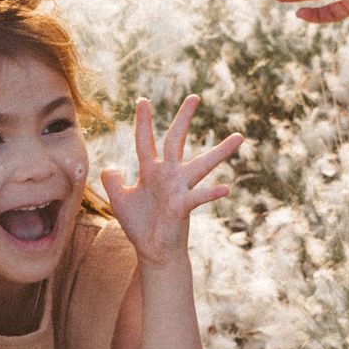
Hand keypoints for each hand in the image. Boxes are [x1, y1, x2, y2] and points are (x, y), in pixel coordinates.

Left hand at [101, 95, 243, 266]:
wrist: (153, 251)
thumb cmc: (140, 226)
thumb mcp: (120, 201)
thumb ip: (112, 182)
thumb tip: (109, 167)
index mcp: (150, 171)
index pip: (145, 140)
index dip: (143, 122)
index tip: (142, 100)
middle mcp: (167, 175)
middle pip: (175, 140)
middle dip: (183, 119)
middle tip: (194, 97)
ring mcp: (178, 189)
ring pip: (201, 165)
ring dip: (220, 152)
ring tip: (239, 137)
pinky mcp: (183, 206)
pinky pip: (199, 197)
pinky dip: (211, 193)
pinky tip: (226, 188)